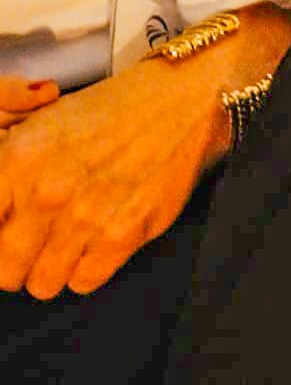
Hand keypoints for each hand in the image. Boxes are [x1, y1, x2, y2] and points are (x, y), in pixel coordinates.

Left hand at [0, 12, 290, 298]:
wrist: (179, 100)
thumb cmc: (108, 111)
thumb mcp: (40, 125)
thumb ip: (8, 173)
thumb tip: (0, 217)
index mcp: (18, 159)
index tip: (8, 233)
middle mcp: (46, 192)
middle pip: (5, 270)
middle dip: (14, 264)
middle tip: (31, 248)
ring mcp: (86, 217)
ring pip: (42, 284)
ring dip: (51, 269)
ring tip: (66, 244)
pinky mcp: (123, 235)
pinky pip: (84, 282)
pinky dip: (86, 269)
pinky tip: (95, 242)